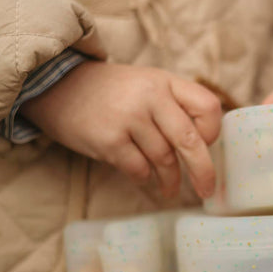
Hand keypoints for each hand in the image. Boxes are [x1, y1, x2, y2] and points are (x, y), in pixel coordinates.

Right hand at [21, 61, 221, 198]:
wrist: (60, 88)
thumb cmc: (113, 93)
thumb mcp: (147, 84)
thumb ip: (174, 105)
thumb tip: (205, 145)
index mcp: (165, 81)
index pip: (207, 106)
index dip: (212, 131)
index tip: (206, 144)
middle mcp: (150, 96)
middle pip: (190, 140)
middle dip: (203, 170)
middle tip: (207, 190)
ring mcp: (129, 117)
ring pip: (164, 159)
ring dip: (170, 179)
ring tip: (169, 188)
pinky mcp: (109, 140)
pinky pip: (139, 169)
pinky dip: (145, 177)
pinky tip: (144, 178)